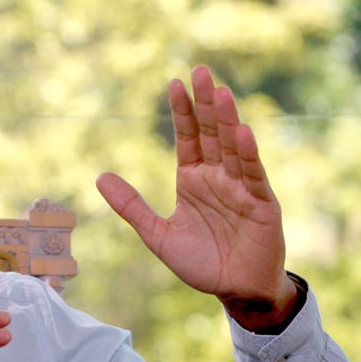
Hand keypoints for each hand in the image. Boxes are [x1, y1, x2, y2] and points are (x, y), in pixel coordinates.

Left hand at [96, 66, 296, 330]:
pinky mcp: (261, 204)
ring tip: (221, 92)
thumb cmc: (201, 262)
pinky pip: (253, 176)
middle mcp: (218, 177)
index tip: (174, 83)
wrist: (234, 291)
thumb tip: (99, 177)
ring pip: (233, 147)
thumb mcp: (157, 234)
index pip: (188, 138)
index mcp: (193, 180)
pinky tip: (242, 133)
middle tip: (200, 71)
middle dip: (206, 103)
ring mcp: (241, 188)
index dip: (182, 112)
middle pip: (211, 133)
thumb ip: (131, 206)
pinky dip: (248, 155)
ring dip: (227, 120)